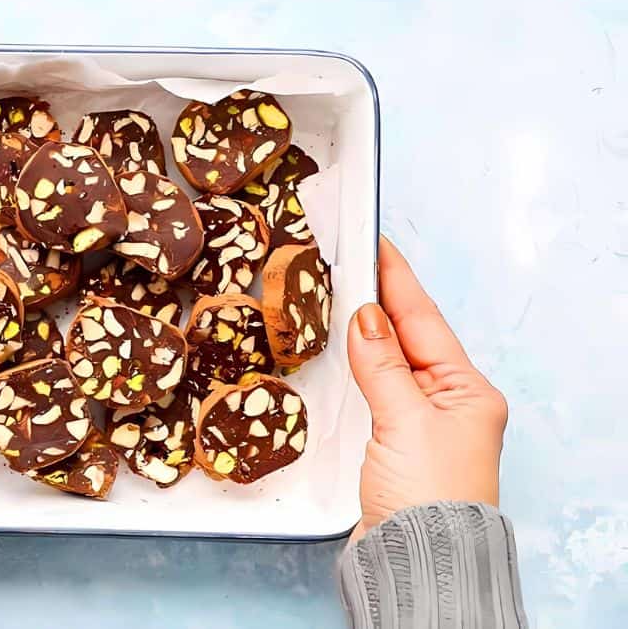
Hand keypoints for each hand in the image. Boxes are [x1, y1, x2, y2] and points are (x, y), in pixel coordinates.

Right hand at [347, 238, 507, 540]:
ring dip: (363, 331)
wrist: (418, 561)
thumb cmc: (427, 497)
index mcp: (466, 391)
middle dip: (377, 299)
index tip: (376, 242)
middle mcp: (446, 403)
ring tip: (337, 293)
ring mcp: (419, 424)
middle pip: (406, 336)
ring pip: (386, 362)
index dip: (396, 279)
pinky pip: (373, 390)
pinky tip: (339, 351)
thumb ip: (382, 365)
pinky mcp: (392, 444)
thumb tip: (366, 316)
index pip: (422, 319)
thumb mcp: (405, 421)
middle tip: (348, 259)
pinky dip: (355, 366)